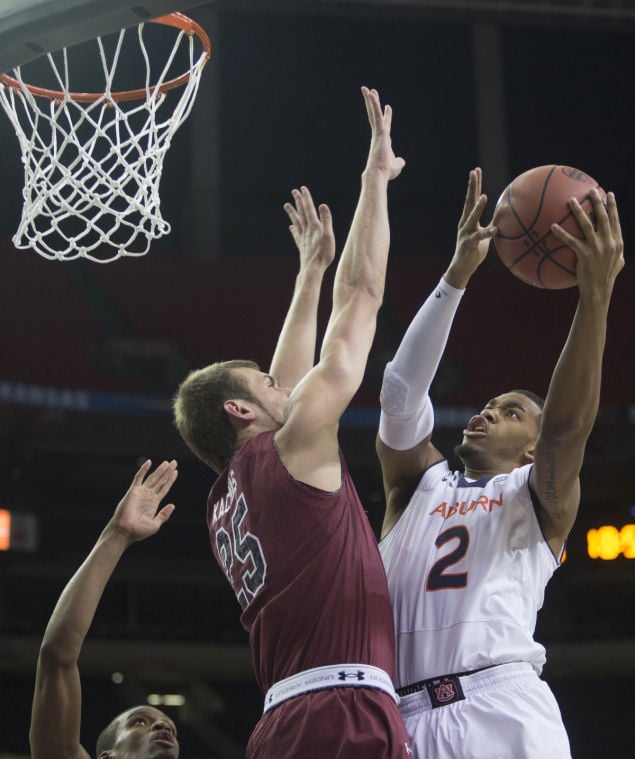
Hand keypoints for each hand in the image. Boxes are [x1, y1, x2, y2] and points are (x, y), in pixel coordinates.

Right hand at [109, 460, 177, 544]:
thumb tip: (173, 505)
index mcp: (154, 503)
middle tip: (174, 462)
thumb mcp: (155, 524)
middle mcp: (148, 496)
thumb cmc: (139, 531)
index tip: (176, 472)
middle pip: (160, 481)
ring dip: (160, 470)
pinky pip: (139, 478)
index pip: (164, 488)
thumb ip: (164, 514)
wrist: (125, 531)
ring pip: (152, 478)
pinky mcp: (133, 491)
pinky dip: (143, 470)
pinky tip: (149, 462)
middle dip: (167, 472)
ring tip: (167, 462)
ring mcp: (141, 493)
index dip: (170, 480)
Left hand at [283, 186, 335, 272]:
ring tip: (286, 205)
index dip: (306, 198)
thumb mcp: (328, 235)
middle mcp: (307, 230)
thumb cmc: (323, 253)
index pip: (309, 209)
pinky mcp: (302, 246)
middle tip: (294, 191)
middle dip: (298, 201)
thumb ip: (326, 220)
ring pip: (297, 222)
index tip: (302, 189)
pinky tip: (291, 227)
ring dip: (292, 213)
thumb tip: (322, 205)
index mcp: (314, 226)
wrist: (313, 269)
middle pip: (302, 213)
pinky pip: (296, 235)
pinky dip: (294, 229)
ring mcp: (303, 238)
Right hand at [362, 86, 405, 180]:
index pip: (384, 125)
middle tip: (372, 92)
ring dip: (370, 100)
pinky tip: (371, 94)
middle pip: (375, 116)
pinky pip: (376, 115)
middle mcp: (379, 135)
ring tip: (366, 89)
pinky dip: (374, 105)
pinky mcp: (379, 132)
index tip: (388, 106)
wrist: (379, 174)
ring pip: (373, 113)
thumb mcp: (396, 166)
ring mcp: (378, 133)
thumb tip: (401, 161)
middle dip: (374, 104)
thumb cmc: (386, 172)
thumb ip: (399, 162)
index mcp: (383, 141)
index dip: (387, 116)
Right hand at [445, 168, 496, 288]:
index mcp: (468, 219)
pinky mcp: (469, 243)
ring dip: (477, 208)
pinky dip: (488, 233)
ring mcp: (466, 233)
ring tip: (483, 197)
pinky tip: (496, 230)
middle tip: (473, 172)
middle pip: (469, 201)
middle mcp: (465, 223)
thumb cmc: (474, 250)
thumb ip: (492, 224)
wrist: (462, 267)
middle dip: (472, 187)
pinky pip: (480, 237)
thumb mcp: (485, 235)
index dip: (474, 184)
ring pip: (471, 218)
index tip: (476, 171)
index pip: (472, 198)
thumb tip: (504, 215)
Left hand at [552, 190, 623, 299]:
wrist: (599, 290)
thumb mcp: (617, 262)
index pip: (615, 220)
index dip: (613, 206)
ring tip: (571, 200)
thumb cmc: (606, 277)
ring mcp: (597, 248)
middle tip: (591, 190)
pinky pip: (571, 241)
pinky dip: (562, 233)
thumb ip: (616, 249)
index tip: (608, 194)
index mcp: (617, 242)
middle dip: (597, 202)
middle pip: (603, 217)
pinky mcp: (585, 255)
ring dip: (579, 211)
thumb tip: (613, 241)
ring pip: (587, 225)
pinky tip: (553, 226)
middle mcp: (609, 242)